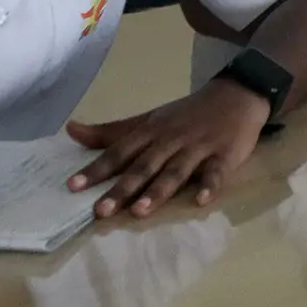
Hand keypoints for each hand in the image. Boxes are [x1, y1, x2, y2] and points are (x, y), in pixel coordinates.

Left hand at [66, 79, 269, 217]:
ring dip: (158, 191)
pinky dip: (209, 186)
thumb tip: (70, 131)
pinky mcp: (224, 155)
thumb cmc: (187, 114)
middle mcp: (171, 140)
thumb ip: (112, 131)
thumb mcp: (149, 119)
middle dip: (122, 188)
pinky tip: (201, 201)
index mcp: (151, 132)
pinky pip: (216, 173)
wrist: (236, 95)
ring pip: (175, 172)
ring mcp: (198, 148)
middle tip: (101, 211)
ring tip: (140, 211)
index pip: (120, 151)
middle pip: (144, 166)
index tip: (73, 187)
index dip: (97, 169)